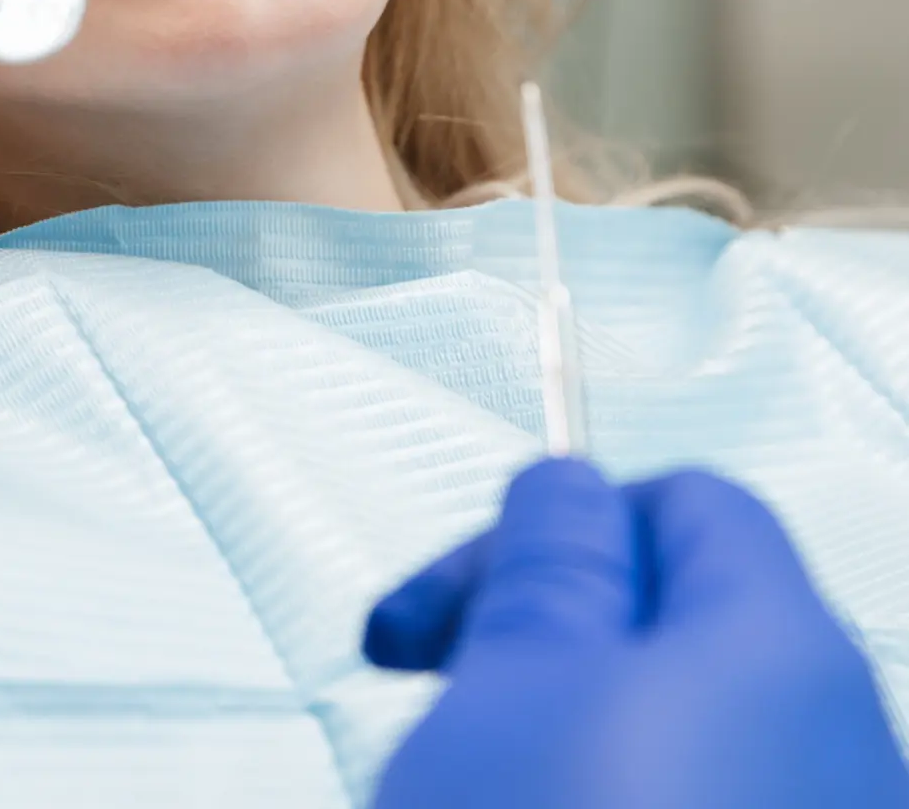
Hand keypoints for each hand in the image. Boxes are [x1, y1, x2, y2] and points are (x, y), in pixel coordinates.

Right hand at [364, 458, 908, 808]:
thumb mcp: (516, 682)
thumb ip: (547, 557)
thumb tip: (568, 490)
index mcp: (781, 648)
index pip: (682, 504)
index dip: (547, 527)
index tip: (444, 606)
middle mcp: (837, 747)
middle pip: (674, 630)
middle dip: (533, 648)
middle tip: (432, 700)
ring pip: (666, 742)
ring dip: (548, 747)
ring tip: (460, 798)